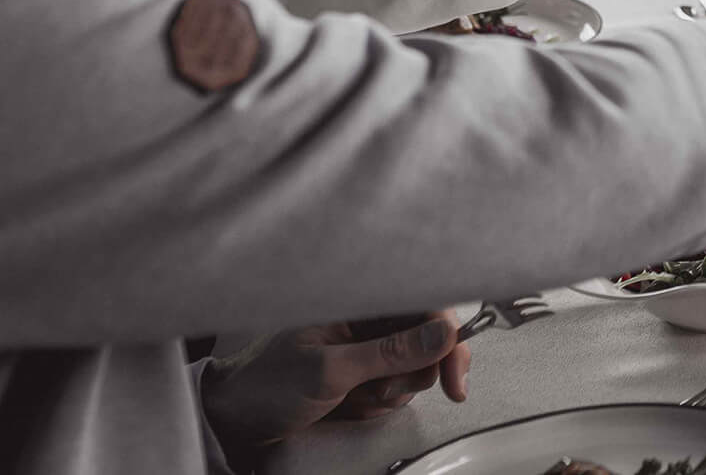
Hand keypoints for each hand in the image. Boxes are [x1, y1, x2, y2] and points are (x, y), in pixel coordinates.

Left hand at [200, 313, 469, 451]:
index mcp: (360, 301)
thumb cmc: (265, 383)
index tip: (453, 372)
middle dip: (411, 373)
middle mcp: (369, 319)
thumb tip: (444, 335)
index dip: (448, 335)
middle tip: (384, 390)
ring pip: (416, 368)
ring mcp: (369, 346)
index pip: (424, 305)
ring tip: (352, 397)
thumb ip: (391, 351)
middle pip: (428, 339)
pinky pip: (397, 388)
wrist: (236, 420)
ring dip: (390, 392)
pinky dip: (378, 403)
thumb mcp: (331, 370)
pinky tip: (350, 404)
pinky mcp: (367, 371)